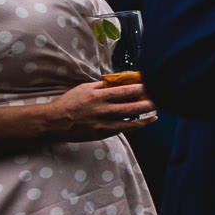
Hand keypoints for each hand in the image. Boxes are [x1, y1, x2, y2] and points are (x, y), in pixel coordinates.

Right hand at [39, 79, 156, 141]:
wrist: (53, 122)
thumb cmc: (69, 103)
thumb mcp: (84, 88)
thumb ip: (103, 85)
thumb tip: (121, 80)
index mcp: (97, 95)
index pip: (124, 91)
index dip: (140, 88)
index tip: (151, 85)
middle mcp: (101, 110)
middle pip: (131, 107)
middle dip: (148, 103)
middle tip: (160, 99)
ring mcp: (102, 123)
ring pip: (130, 121)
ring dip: (146, 117)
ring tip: (156, 113)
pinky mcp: (102, 134)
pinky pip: (123, 129)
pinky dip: (136, 125)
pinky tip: (145, 121)